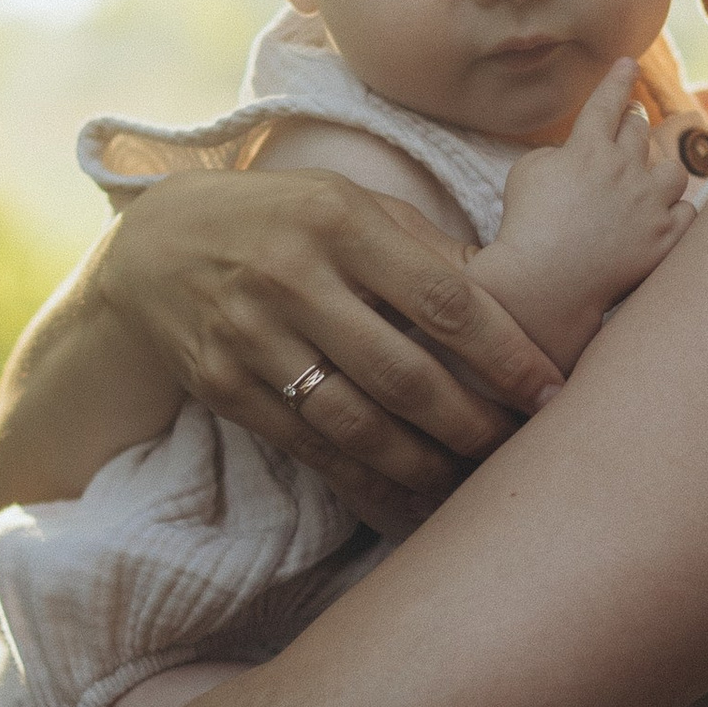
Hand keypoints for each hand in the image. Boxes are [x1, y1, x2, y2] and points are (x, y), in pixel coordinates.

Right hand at [92, 168, 564, 536]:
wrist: (155, 248)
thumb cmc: (284, 220)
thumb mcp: (351, 205)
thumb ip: (426, 248)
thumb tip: (515, 301)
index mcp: (340, 220)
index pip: (443, 298)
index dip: (505, 353)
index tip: (552, 393)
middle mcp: (293, 277)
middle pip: (403, 372)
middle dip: (472, 423)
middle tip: (520, 452)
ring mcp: (253, 335)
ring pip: (357, 422)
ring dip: (424, 465)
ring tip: (472, 486)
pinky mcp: (225, 386)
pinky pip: (310, 447)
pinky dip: (366, 483)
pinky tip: (410, 500)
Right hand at [494, 63, 691, 353]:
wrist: (544, 280)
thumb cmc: (526, 224)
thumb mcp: (527, 172)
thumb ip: (558, 153)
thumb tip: (576, 155)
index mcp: (590, 148)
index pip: (608, 101)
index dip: (619, 78)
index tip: (629, 63)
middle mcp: (627, 170)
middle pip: (641, 131)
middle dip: (634, 124)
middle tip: (629, 126)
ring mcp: (649, 206)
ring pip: (673, 171)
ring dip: (660, 172)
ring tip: (648, 180)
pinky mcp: (663, 240)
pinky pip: (687, 213)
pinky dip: (676, 212)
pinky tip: (666, 215)